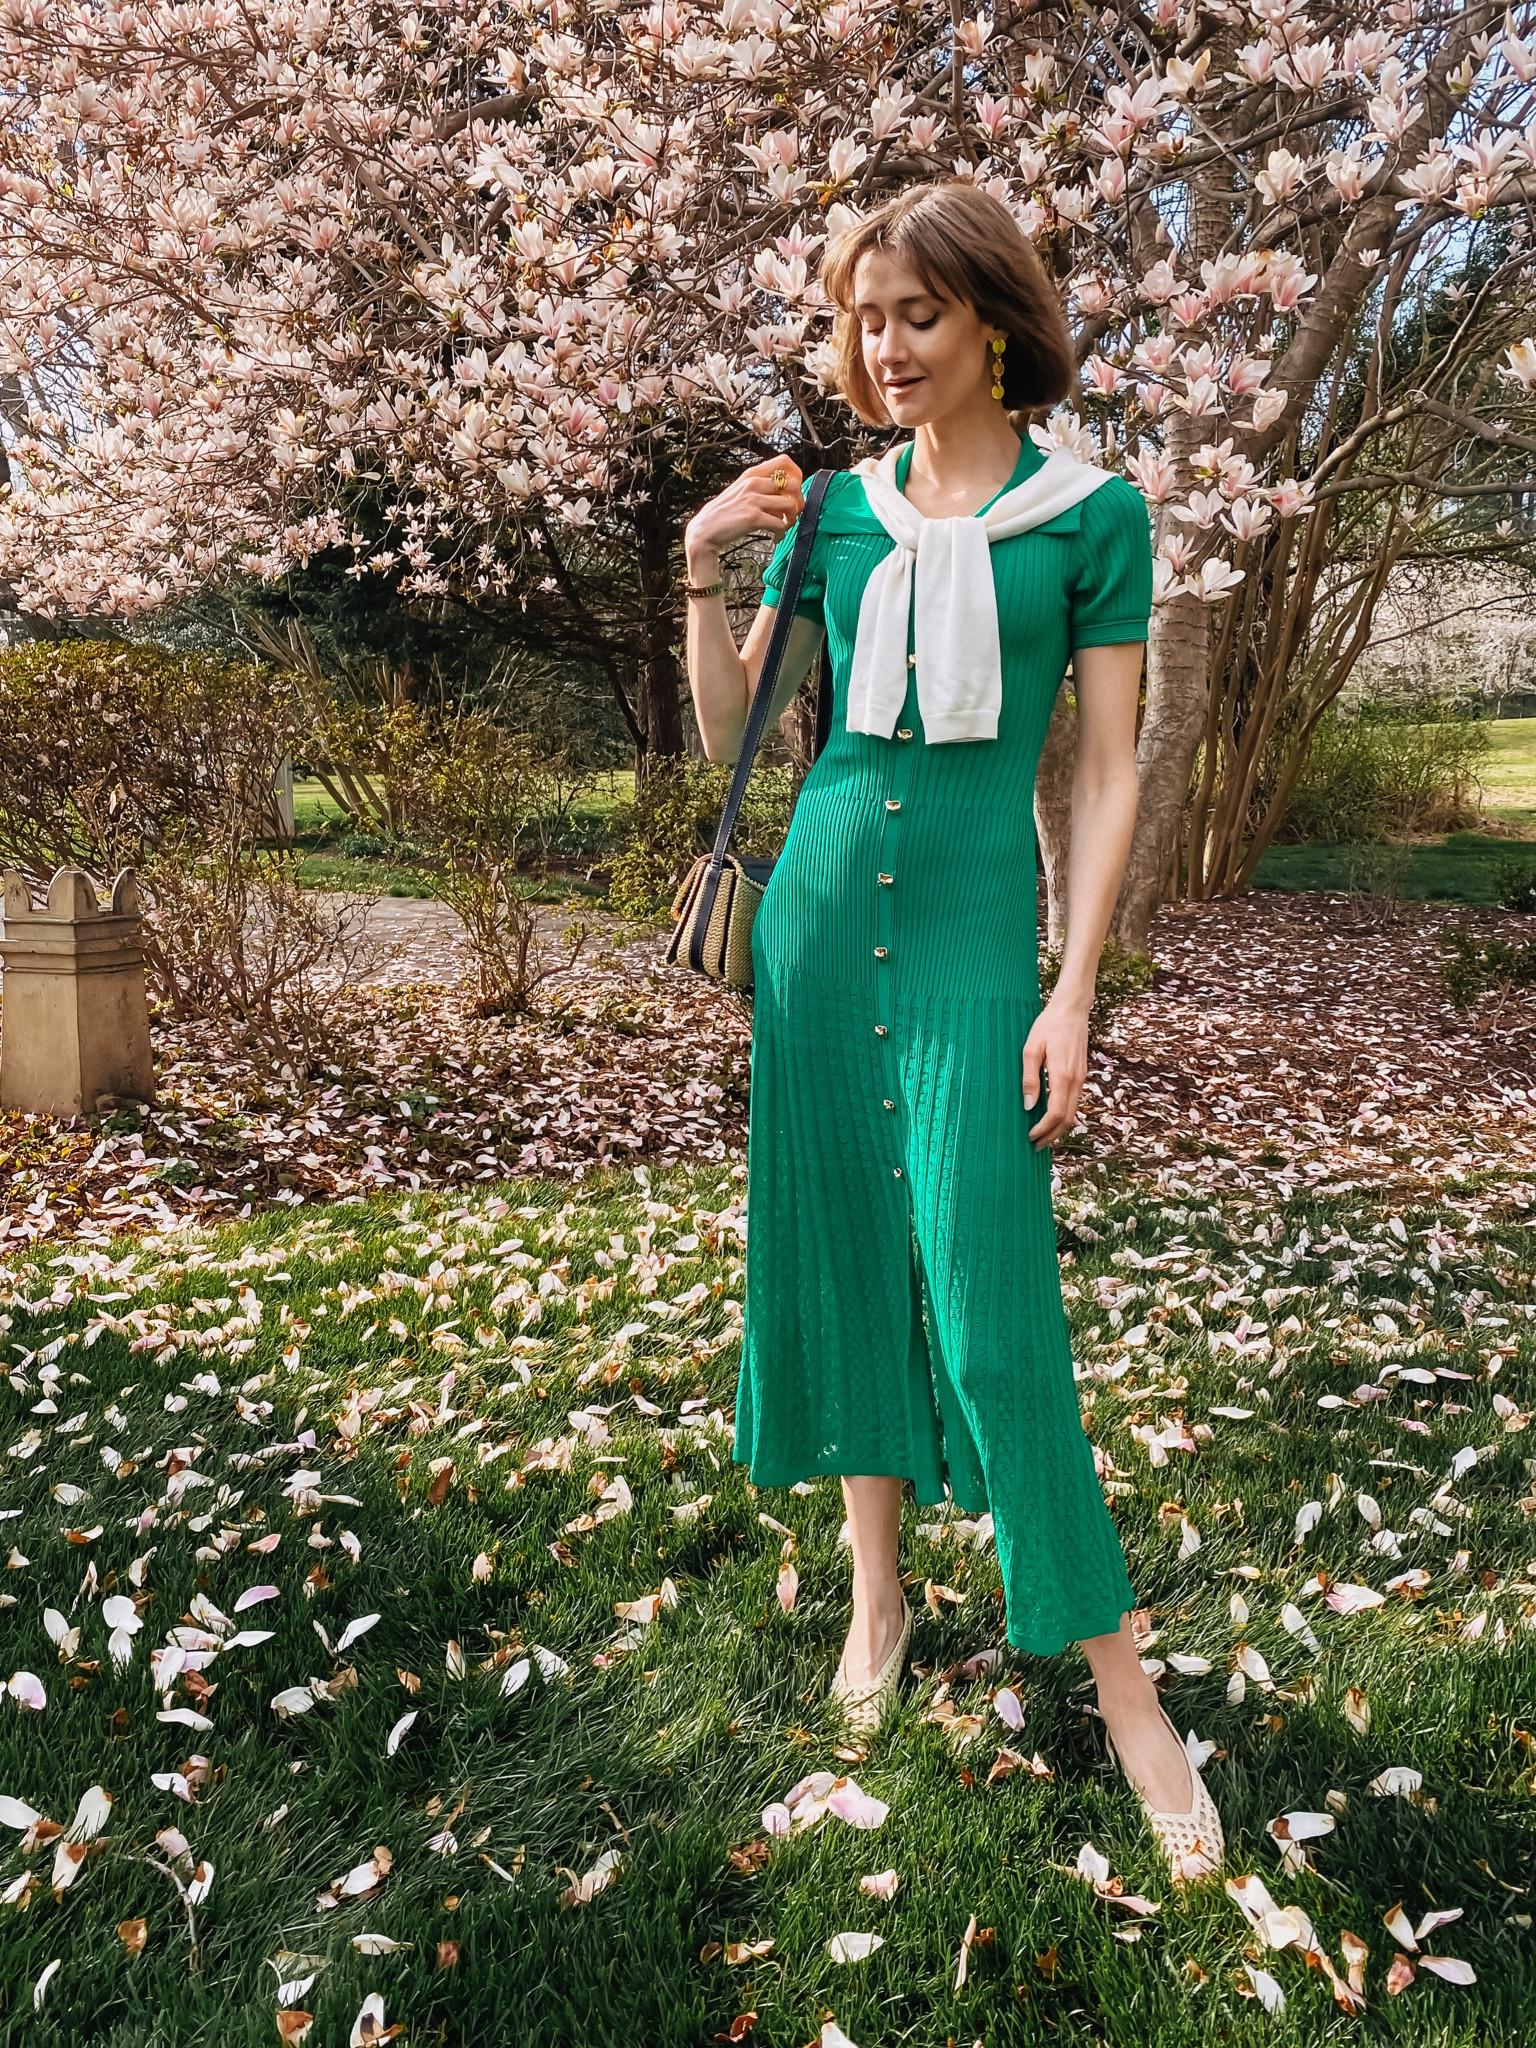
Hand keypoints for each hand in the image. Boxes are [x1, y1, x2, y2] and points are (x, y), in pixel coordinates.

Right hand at [684, 455, 804, 570]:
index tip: (794, 490)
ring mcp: (753, 500)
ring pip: (790, 505)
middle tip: (792, 513)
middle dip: (799, 501)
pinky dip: (781, 533)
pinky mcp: (753, 518)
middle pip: (793, 483)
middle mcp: (753, 483)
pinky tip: (774, 537)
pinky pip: (780, 524)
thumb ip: (761, 485)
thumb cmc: (725, 512)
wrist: (705, 529)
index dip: (797, 474)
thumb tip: (785, 490)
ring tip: (783, 526)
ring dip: (792, 519)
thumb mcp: (741, 489)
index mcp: (752, 474)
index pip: (784, 461)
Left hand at [1021, 996, 1089, 1147]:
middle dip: (1052, 1136)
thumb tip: (1029, 1106)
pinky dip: (1064, 1115)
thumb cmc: (1048, 1025)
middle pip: (1068, 1119)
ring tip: (1041, 1136)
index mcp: (1063, 1075)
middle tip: (1035, 1146)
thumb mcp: (1031, 1049)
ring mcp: (1081, 1078)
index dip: (1044, 1129)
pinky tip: (1051, 1116)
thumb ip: (1030, 1079)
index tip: (1030, 1137)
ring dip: (1059, 1127)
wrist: (1071, 1009)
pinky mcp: (1081, 1074)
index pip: (1057, 1113)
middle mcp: (1076, 1080)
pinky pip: (1075, 1101)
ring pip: (1073, 1112)